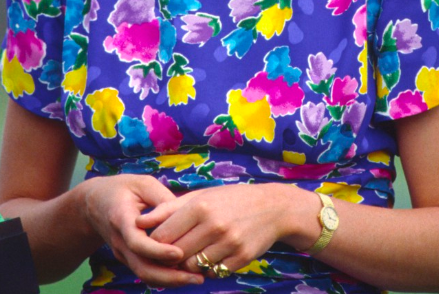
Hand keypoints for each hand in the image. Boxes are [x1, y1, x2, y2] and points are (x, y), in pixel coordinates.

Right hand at [83, 174, 203, 287]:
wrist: (94, 204)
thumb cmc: (122, 189)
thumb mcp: (142, 184)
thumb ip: (161, 197)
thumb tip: (185, 213)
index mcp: (121, 219)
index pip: (137, 242)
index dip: (157, 250)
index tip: (179, 253)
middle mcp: (120, 241)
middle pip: (142, 268)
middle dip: (170, 276)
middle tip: (197, 277)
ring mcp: (123, 253)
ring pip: (144, 274)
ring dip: (170, 280)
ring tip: (197, 279)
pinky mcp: (129, 258)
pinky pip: (145, 271)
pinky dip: (164, 276)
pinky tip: (185, 274)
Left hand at [137, 183, 301, 276]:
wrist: (272, 208)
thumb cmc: (230, 199)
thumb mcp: (200, 195)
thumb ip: (168, 208)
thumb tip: (138, 220)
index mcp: (200, 206)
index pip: (163, 235)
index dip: (157, 242)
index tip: (160, 241)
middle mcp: (214, 224)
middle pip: (175, 254)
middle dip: (171, 255)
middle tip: (175, 250)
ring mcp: (229, 243)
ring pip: (192, 267)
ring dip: (188, 263)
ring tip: (194, 251)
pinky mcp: (241, 258)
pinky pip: (213, 273)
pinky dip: (208, 268)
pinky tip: (213, 254)